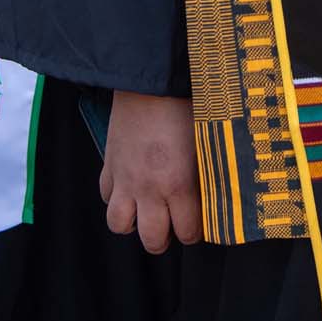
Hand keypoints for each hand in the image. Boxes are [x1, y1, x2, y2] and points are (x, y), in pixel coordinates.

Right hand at [100, 91, 201, 253]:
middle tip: (172, 228)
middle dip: (164, 240)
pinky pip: (106, 195)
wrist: (148, 80)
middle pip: (151, 239)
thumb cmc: (184, 103)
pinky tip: (129, 187)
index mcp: (178, 183)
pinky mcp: (109, 163)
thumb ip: (206, 170)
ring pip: (119, 224)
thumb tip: (215, 188)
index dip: (194, 233)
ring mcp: (125, 178)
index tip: (199, 226)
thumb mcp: (205, 140)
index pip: (187, 231)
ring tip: (146, 212)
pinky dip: (116, 197)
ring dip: (134, 223)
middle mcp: (148, 188)